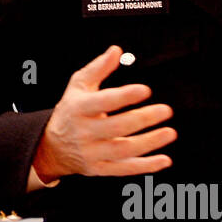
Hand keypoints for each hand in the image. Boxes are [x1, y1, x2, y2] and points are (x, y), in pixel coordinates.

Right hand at [34, 45, 175, 180]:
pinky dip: (146, 166)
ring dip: (150, 142)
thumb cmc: (71, 111)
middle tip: (165, 110)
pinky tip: (164, 160)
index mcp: (78, 108)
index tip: (145, 90)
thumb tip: (117, 51)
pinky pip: (124, 169)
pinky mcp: (99, 168)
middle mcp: (84, 132)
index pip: (102, 102)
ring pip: (123, 150)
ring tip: (169, 132)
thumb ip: (98, 68)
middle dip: (144, 118)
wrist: (52, 146)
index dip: (124, 96)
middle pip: (117, 127)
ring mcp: (92, 153)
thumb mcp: (78, 86)